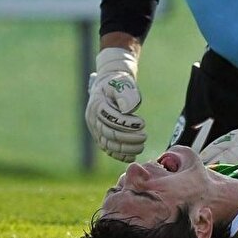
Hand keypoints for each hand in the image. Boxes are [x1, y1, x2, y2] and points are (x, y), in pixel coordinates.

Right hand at [84, 48, 146, 162]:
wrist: (109, 87)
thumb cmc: (118, 83)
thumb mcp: (122, 81)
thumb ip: (126, 93)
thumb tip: (129, 108)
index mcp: (97, 104)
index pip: (109, 117)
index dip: (126, 123)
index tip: (142, 123)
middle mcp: (93, 119)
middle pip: (108, 133)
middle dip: (128, 137)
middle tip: (144, 137)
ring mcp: (95, 130)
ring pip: (107, 144)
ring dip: (125, 148)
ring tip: (142, 146)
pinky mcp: (100, 137)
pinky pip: (108, 149)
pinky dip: (119, 155)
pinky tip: (132, 155)